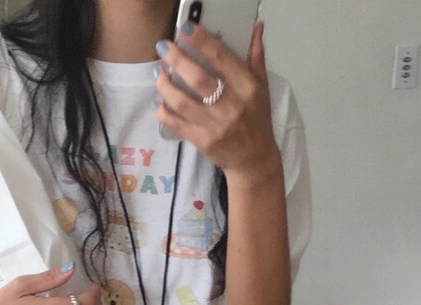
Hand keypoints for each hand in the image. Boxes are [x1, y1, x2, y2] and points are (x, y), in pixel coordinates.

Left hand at [154, 22, 282, 187]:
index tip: (185, 30)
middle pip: (198, 78)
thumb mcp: (262, 88)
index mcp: (247, 87)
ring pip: (183, 101)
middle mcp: (231, 105)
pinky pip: (177, 123)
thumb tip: (256, 28)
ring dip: (165, 85)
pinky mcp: (203, 141)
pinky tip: (159, 102)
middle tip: (163, 47)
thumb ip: (256, 58)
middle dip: (177, 59)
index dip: (201, 41)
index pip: (221, 57)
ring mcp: (215, 125)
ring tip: (158, 74)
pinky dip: (164, 112)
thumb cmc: (257, 121)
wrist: (253, 160)